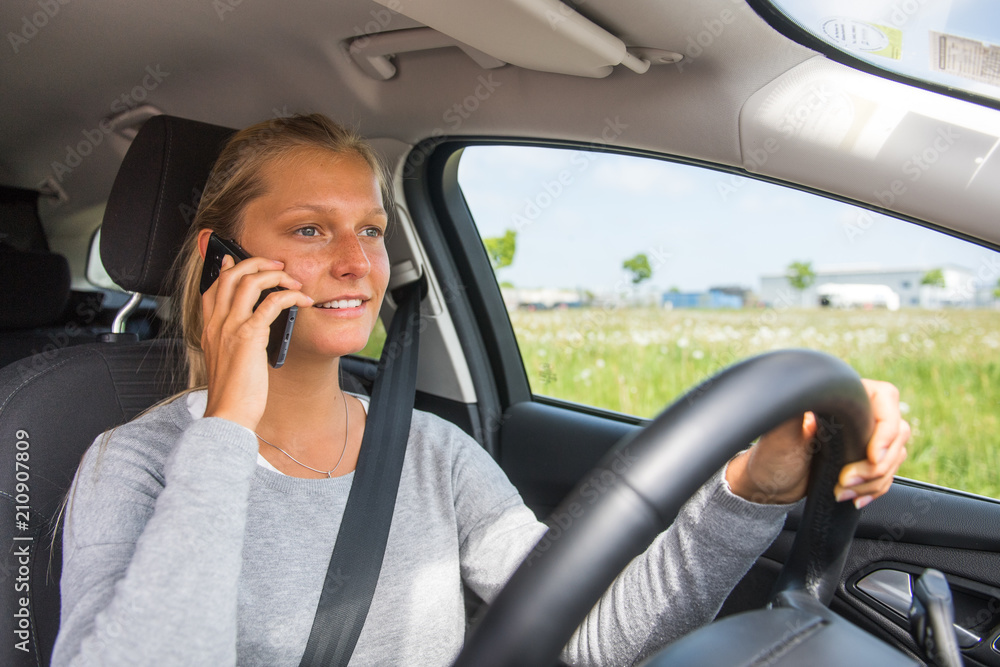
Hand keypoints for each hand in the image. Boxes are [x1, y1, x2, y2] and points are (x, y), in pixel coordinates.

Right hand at [201, 254, 313, 429]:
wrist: (227, 414)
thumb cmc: (232, 395)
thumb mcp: (227, 363)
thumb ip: (234, 344)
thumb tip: (254, 333)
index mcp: (209, 330)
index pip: (211, 288)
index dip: (223, 269)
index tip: (233, 259)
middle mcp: (217, 324)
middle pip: (230, 276)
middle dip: (255, 263)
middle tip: (276, 265)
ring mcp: (231, 328)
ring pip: (249, 281)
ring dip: (275, 275)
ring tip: (293, 280)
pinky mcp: (249, 336)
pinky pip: (271, 303)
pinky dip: (289, 295)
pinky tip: (301, 300)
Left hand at [726, 379, 909, 506]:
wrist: (769, 485)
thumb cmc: (769, 457)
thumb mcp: (780, 435)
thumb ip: (796, 414)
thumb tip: (807, 391)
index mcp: (840, 398)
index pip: (885, 398)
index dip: (886, 428)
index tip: (872, 456)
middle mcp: (856, 414)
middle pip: (897, 432)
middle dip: (877, 464)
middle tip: (846, 480)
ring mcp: (864, 438)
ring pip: (894, 456)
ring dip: (874, 480)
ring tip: (841, 490)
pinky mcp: (864, 461)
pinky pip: (887, 474)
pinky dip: (874, 489)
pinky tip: (853, 497)